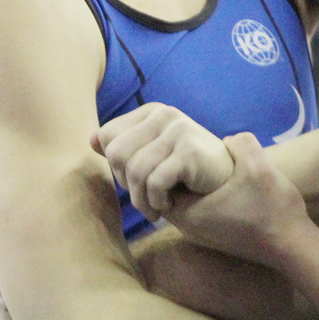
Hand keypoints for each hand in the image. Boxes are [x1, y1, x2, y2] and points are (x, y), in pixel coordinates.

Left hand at [92, 104, 233, 219]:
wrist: (226, 180)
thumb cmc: (185, 170)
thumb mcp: (151, 155)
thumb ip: (123, 146)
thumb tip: (92, 139)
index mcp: (151, 111)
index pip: (107, 137)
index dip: (115, 166)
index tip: (135, 181)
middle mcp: (164, 114)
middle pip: (116, 153)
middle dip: (126, 184)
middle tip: (145, 197)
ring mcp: (179, 129)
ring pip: (135, 171)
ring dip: (141, 200)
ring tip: (155, 208)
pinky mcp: (190, 150)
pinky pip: (155, 182)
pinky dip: (157, 202)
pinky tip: (168, 205)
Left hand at [173, 133, 307, 265]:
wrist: (292, 245)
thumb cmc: (272, 208)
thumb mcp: (259, 166)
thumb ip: (239, 144)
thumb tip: (226, 142)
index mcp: (188, 213)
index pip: (152, 183)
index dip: (163, 160)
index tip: (186, 146)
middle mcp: (188, 227)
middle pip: (163, 192)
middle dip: (174, 169)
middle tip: (196, 151)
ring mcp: (201, 233)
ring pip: (181, 200)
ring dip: (190, 181)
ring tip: (213, 163)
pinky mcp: (215, 235)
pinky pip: (197, 208)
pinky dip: (202, 193)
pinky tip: (227, 181)